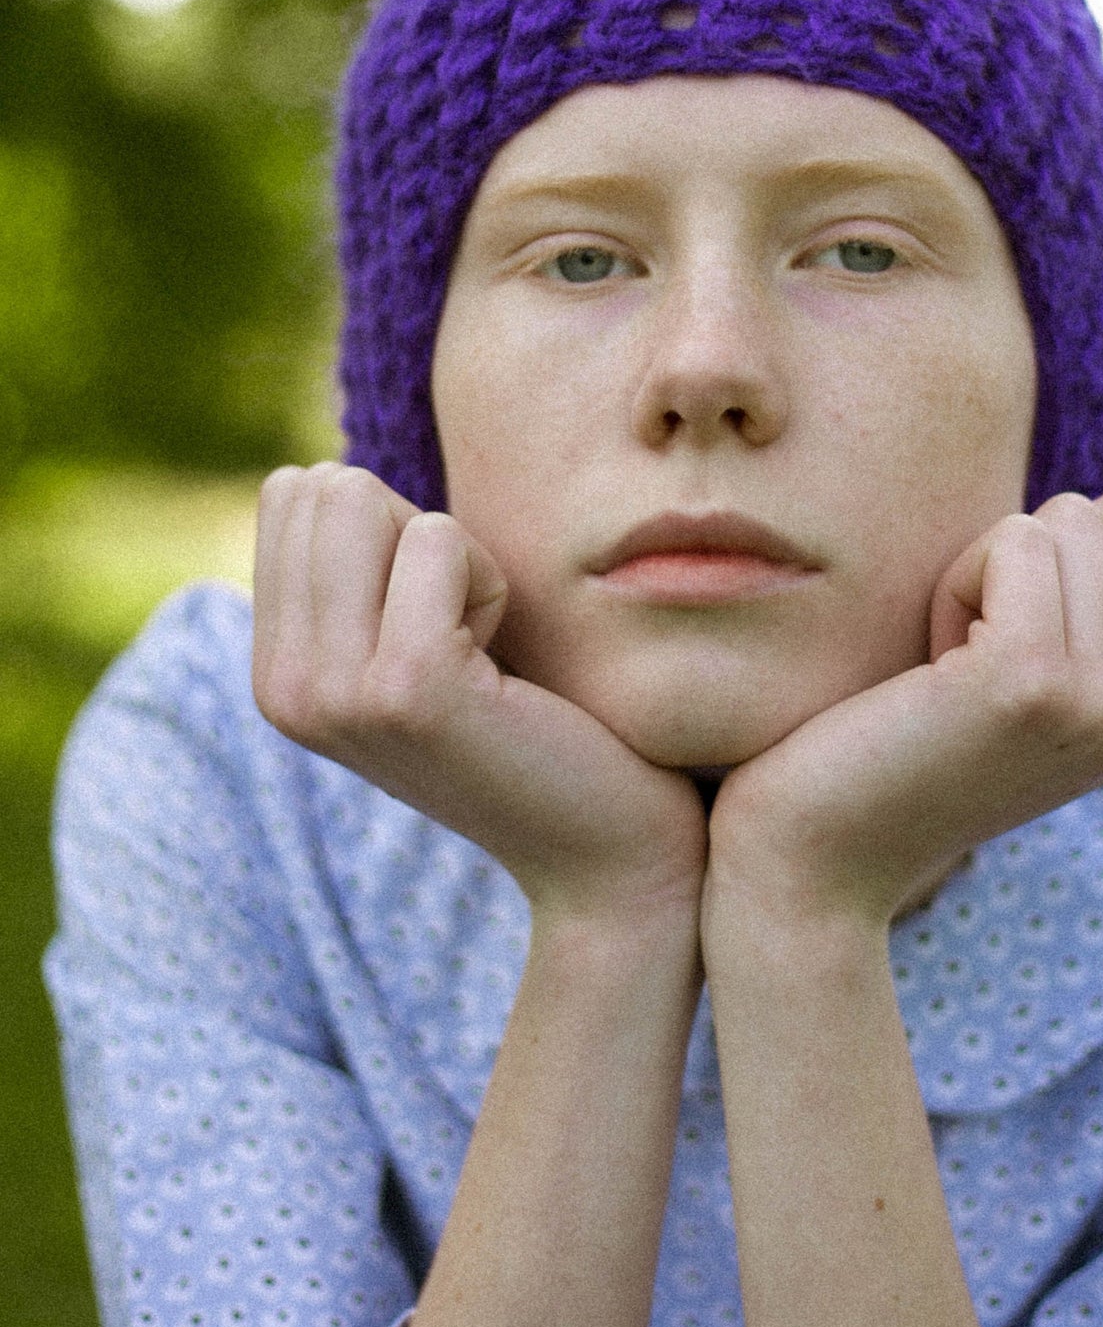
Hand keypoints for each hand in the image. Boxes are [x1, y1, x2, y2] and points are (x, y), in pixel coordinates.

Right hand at [252, 463, 707, 933]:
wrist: (605, 849)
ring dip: (456, 558)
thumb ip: (352, 576)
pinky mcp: (406, 686)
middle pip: (324, 489)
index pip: (292, 495)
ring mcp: (334, 692)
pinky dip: (493, 581)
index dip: (389, 530)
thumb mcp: (410, 642)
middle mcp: (281, 688)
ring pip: (367, 501)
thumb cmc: (533, 723)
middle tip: (466, 635)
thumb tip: (320, 476)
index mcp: (274, 673)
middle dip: (417, 535)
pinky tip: (506, 668)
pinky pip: (437, 539)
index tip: (438, 622)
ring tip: (484, 653)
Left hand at [705, 486, 1102, 940]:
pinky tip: (928, 671)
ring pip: (1070, 521)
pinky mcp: (1035, 680)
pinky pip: (1016, 540)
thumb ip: (1093, 611)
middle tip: (967, 660)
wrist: (816, 859)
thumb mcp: (1030, 681)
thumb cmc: (896, 743)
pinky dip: (955, 581)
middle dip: (1030, 559)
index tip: (999, 652)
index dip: (1064, 561)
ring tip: (946, 674)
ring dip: (984, 575)